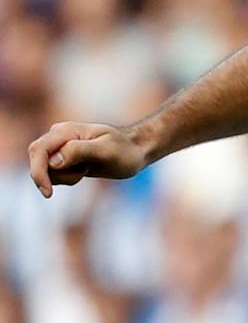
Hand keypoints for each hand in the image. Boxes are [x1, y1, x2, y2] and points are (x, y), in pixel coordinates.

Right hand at [28, 122, 149, 196]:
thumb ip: (79, 152)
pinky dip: (68, 178)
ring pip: (46, 171)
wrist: (135, 151)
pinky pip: (53, 175)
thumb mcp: (106, 151)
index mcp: (65, 130)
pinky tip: (85, 171)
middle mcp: (58, 137)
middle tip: (83, 173)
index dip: (38, 172)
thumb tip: (54, 161)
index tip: (48, 192)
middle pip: (38, 162)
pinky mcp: (62, 159)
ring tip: (88, 168)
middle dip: (55, 176)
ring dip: (65, 177)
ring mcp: (59, 147)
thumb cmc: (125, 150)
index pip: (38, 150)